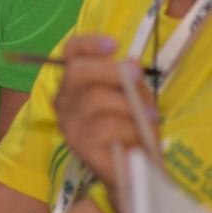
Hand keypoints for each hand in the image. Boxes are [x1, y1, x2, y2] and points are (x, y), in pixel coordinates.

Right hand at [53, 35, 157, 184]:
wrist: (137, 168)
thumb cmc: (133, 126)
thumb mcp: (137, 96)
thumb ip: (132, 79)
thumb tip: (130, 64)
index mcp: (76, 82)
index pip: (70, 53)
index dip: (88, 44)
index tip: (114, 44)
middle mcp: (65, 100)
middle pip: (77, 72)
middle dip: (109, 70)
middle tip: (137, 76)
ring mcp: (69, 124)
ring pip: (97, 99)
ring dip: (130, 107)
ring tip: (147, 118)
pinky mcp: (79, 146)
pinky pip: (106, 127)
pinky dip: (129, 129)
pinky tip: (136, 137)